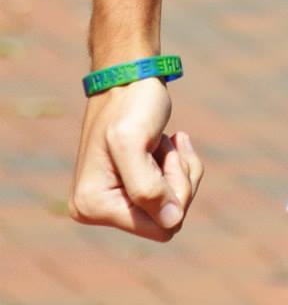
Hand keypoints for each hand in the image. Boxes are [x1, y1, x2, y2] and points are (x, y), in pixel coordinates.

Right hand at [69, 77, 202, 241]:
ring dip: (179, 169)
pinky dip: (179, 166)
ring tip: (163, 141)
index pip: (159, 227)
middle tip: (165, 145)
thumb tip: (172, 222)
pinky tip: (169, 142)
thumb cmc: (130, 104)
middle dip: (178, 181)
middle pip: (168, 220)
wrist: (128, 76)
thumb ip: (148, 188)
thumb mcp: (133, 142)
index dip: (173, 193)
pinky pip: (172, 194)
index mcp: (92, 206)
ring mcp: (112, 200)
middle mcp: (96, 210)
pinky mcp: (128, 189)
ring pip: (174, 206)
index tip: (163, 155)